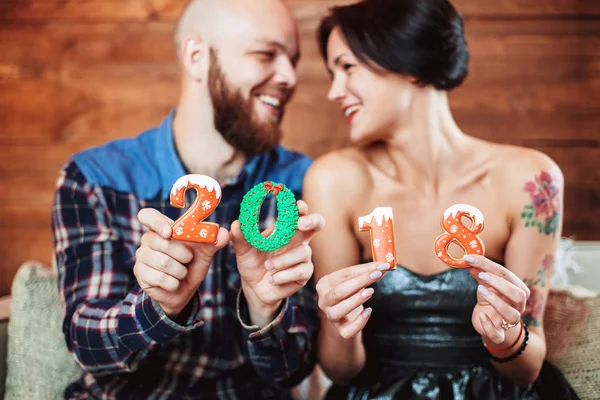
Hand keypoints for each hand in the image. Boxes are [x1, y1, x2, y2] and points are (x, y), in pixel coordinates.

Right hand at [134, 208, 228, 318]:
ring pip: (163, 262)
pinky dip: (173, 283)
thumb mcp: (205, 252)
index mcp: (161, 228)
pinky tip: (174, 283)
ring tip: (181, 272)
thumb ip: (213, 241)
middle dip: (183, 255)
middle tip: (188, 260)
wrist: (183, 290)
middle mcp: (147, 240)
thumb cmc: (192, 265)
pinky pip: (160, 278)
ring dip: (180, 271)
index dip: (156, 222)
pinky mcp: (140, 274)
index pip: (148, 215)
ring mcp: (141, 257)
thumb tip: (224, 233)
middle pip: (164, 243)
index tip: (169, 232)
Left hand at [230, 200, 324, 325]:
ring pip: (303, 252)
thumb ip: (240, 237)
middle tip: (301, 224)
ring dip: (282, 260)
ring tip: (267, 266)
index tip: (298, 205)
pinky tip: (272, 278)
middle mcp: (298, 241)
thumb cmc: (252, 262)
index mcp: (285, 230)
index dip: (301, 208)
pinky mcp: (304, 274)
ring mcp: (303, 257)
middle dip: (313, 221)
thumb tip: (236, 223)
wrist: (254, 287)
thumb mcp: (243, 249)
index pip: (298, 214)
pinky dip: (282, 275)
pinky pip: (299, 271)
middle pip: (317, 224)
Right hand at [316, 262, 389, 338]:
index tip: (381, 265)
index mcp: (324, 284)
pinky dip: (359, 322)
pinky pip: (347, 330)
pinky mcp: (340, 331)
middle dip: (359, 282)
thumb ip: (366, 274)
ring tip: (370, 291)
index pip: (344, 275)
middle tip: (376, 275)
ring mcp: (330, 317)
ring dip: (355, 300)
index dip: (363, 269)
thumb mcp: (354, 282)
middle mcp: (324, 301)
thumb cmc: (350, 295)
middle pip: (338, 292)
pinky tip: (368, 311)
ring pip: (337, 311)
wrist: (346, 319)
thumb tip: (383, 267)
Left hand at [466, 255, 530, 344]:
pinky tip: (481, 315)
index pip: (506, 275)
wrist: (488, 322)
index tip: (471, 259)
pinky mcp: (499, 334)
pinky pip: (498, 333)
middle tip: (481, 275)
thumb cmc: (489, 299)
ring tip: (480, 290)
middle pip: (518, 294)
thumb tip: (470, 260)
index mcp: (517, 290)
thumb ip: (478, 274)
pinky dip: (489, 325)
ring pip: (512, 314)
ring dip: (496, 301)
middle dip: (499, 283)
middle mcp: (518, 306)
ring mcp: (510, 322)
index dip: (488, 265)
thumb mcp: (484, 285)